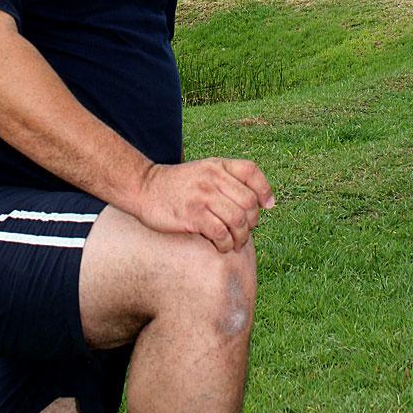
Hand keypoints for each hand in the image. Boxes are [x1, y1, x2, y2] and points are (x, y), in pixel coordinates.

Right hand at [134, 158, 274, 253]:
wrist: (144, 188)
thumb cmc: (178, 186)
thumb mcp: (204, 172)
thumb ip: (227, 181)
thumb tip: (261, 203)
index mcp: (217, 165)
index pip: (251, 171)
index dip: (265, 189)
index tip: (267, 206)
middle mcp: (212, 177)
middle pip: (248, 202)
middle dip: (252, 222)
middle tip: (244, 232)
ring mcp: (202, 195)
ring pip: (238, 219)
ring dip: (241, 237)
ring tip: (235, 243)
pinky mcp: (192, 214)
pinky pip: (221, 232)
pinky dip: (226, 244)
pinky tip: (221, 246)